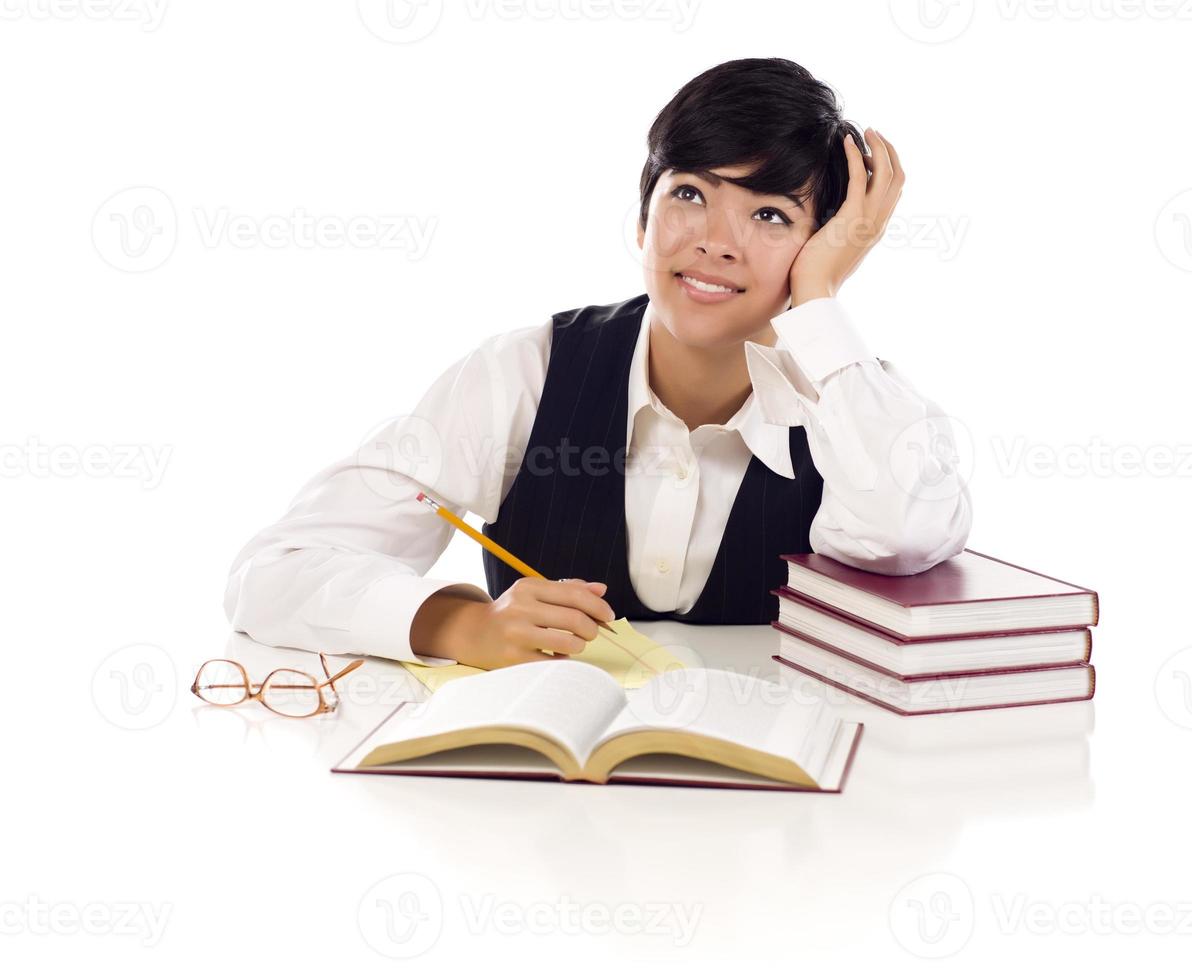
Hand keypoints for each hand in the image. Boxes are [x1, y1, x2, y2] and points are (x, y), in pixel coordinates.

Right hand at [442, 577, 615, 669]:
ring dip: (580, 645)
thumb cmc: (513, 611)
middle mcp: (520, 608)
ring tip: (575, 643)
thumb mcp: (534, 592)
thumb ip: (568, 589)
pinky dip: (564, 660)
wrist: (475, 633)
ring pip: (568, 643)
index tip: (608, 615)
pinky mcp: (514, 658)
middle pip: (575, 619)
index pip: (574, 594)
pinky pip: (554, 663)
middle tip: (593, 632)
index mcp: (528, 587)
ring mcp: (516, 634)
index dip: (598, 606)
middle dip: (592, 628)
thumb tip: (602, 589)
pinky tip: (558, 656)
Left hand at [788, 127, 903, 306]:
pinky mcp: (852, 216)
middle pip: (898, 177)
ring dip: (877, 146)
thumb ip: (841, 230)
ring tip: (865, 130)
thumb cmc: (817, 273)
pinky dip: (856, 155)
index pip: (894, 191)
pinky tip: (847, 142)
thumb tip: (830, 219)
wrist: (814, 291)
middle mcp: (879, 223)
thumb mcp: (835, 248)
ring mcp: (869, 219)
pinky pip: (861, 177)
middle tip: (874, 133)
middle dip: (889, 150)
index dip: (888, 167)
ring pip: (886, 172)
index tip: (873, 152)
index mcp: (876, 230)